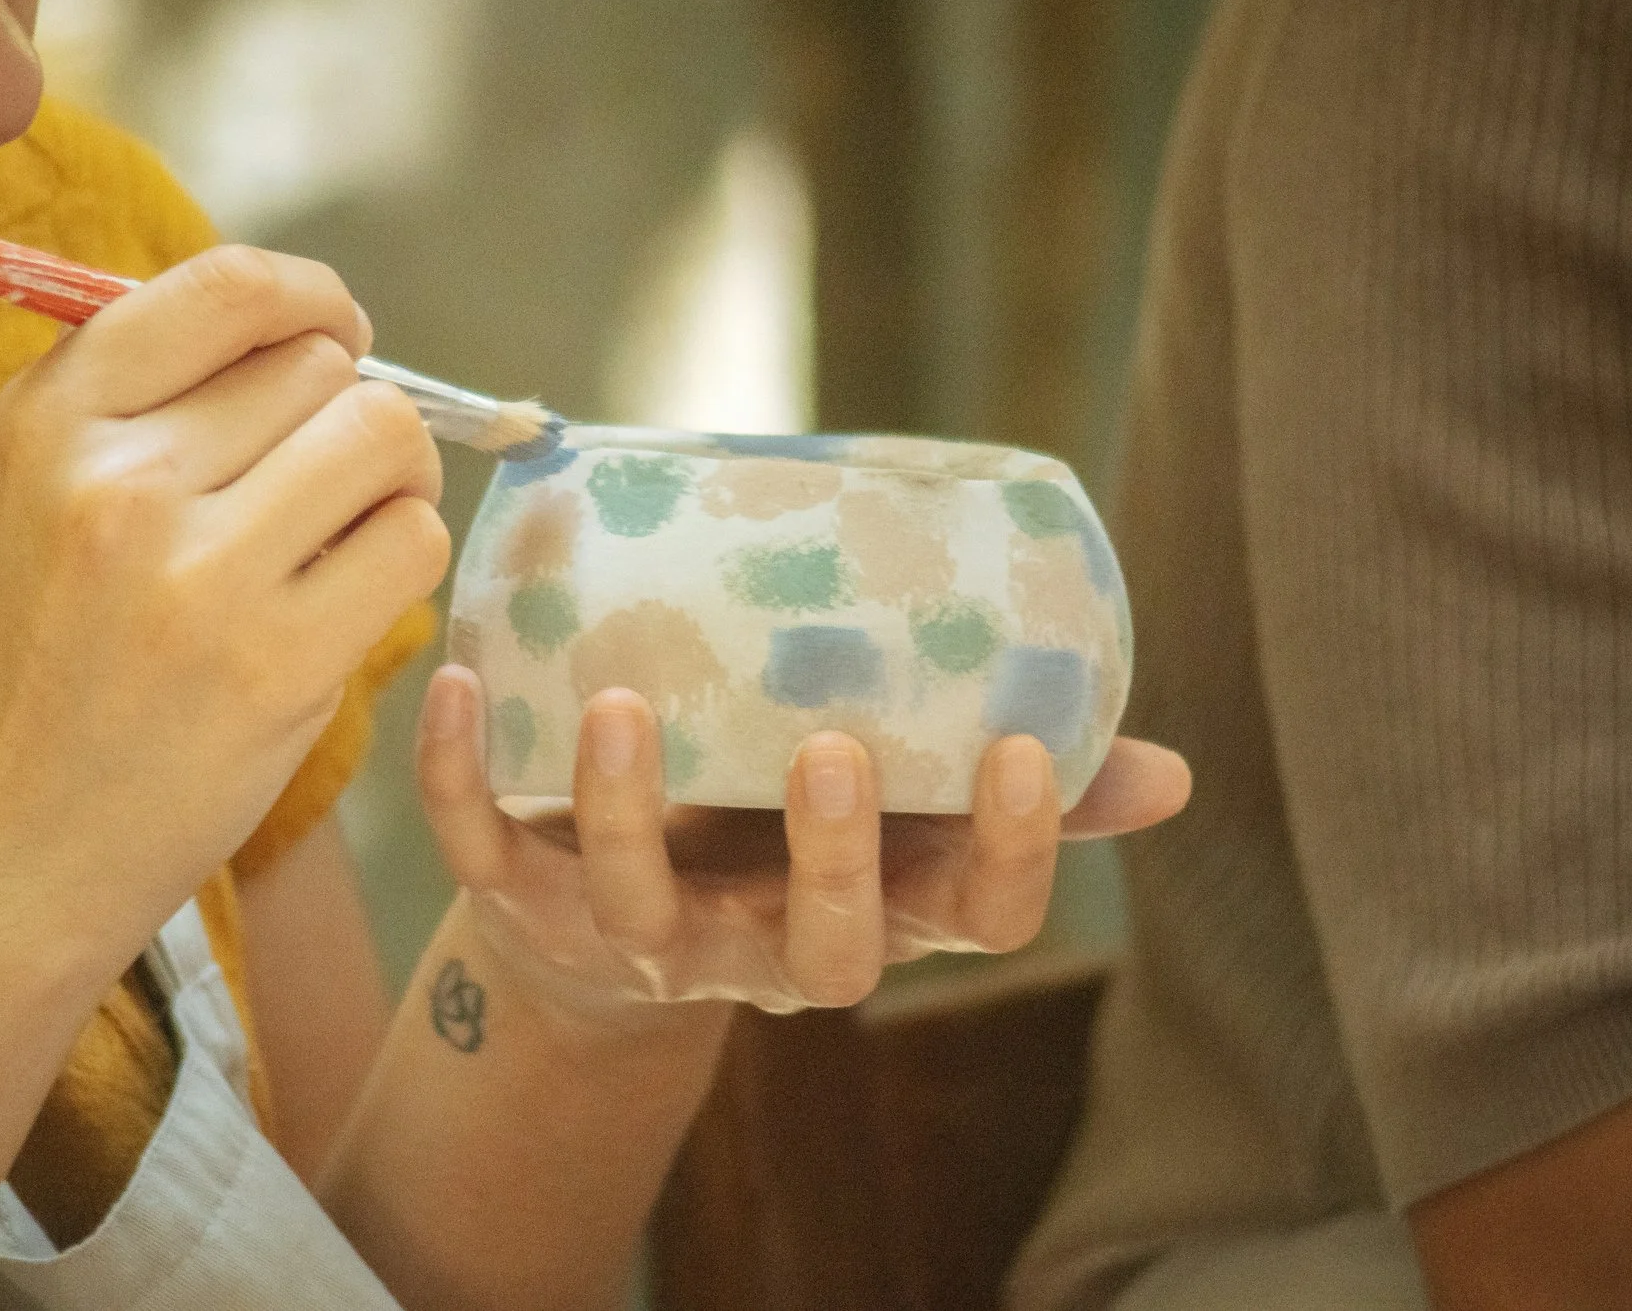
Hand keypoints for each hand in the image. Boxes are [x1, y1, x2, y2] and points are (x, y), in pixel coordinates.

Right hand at [0, 246, 451, 954]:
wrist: (7, 842)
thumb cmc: (43, 656)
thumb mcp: (36, 488)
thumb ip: (150, 393)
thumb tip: (316, 325)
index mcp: (53, 415)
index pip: (230, 287)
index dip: (313, 298)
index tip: (337, 333)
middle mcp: (119, 479)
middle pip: (323, 366)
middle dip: (346, 409)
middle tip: (321, 480)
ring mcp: (199, 574)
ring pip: (385, 438)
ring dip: (394, 477)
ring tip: (349, 529)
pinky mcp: (277, 663)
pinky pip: (412, 542)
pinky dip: (403, 557)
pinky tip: (348, 595)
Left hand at [417, 666, 1189, 1017]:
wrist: (608, 913)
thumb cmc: (784, 821)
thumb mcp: (908, 802)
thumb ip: (1027, 773)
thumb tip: (1171, 772)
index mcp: (881, 904)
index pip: (977, 919)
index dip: (1014, 856)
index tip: (1023, 753)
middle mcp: (769, 942)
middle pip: (824, 946)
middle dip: (829, 858)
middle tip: (830, 749)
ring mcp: (645, 930)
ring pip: (643, 904)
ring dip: (628, 809)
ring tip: (622, 705)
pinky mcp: (529, 898)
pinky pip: (485, 852)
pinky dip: (460, 775)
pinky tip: (462, 685)